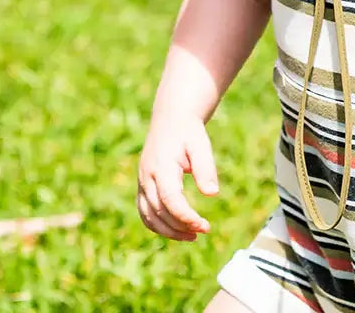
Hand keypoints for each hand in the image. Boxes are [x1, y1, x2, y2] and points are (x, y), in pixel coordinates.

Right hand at [136, 112, 218, 241]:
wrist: (171, 119)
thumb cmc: (188, 132)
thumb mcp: (201, 145)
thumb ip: (206, 168)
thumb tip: (212, 193)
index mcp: (161, 166)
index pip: (170, 199)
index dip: (186, 216)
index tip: (204, 226)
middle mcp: (147, 176)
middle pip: (159, 211)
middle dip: (181, 226)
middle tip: (204, 230)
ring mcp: (142, 182)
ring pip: (149, 216)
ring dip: (169, 231)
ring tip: (193, 235)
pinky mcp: (143, 186)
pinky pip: (145, 212)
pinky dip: (159, 225)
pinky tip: (178, 229)